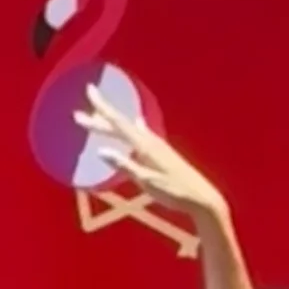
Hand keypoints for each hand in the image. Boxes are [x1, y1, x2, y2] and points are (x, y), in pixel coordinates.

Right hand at [73, 92, 228, 227]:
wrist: (201, 198)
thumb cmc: (174, 192)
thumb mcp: (146, 181)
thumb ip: (125, 165)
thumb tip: (101, 151)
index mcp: (145, 146)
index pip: (118, 123)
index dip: (103, 108)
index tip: (90, 91)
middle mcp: (151, 141)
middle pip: (122, 123)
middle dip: (103, 114)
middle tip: (87, 102)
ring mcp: (159, 145)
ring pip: (132, 127)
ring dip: (116, 120)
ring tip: (105, 111)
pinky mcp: (164, 152)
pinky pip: (143, 133)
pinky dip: (135, 126)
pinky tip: (138, 123)